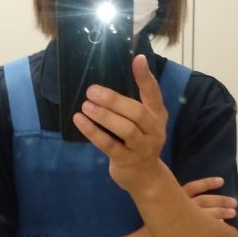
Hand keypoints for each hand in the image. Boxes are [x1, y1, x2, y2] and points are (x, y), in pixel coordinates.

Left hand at [73, 54, 167, 193]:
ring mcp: (142, 147)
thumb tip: (105, 83)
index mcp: (157, 115)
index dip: (145, 76)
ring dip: (104, 116)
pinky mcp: (126, 161)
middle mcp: (154, 130)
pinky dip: (93, 132)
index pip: (154, 93)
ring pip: (126, 130)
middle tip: (91, 91)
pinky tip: (79, 121)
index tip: (138, 59)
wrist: (145, 178)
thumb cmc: (138, 142)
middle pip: (137, 112)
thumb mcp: (142, 122)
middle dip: (114, 101)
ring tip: (85, 106)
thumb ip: (130, 104)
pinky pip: (109, 145)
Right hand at [127, 177, 236, 236]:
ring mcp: (182, 225)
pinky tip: (224, 229)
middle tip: (234, 202)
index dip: (207, 183)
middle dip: (221, 200)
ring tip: (233, 214)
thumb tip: (188, 208)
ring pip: (207, 215)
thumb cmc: (144, 235)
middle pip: (204, 201)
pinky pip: (205, 231)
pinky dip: (215, 228)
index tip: (221, 181)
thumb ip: (171, 209)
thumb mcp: (156, 215)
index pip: (192, 188)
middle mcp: (178, 210)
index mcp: (170, 201)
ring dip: (222, 213)